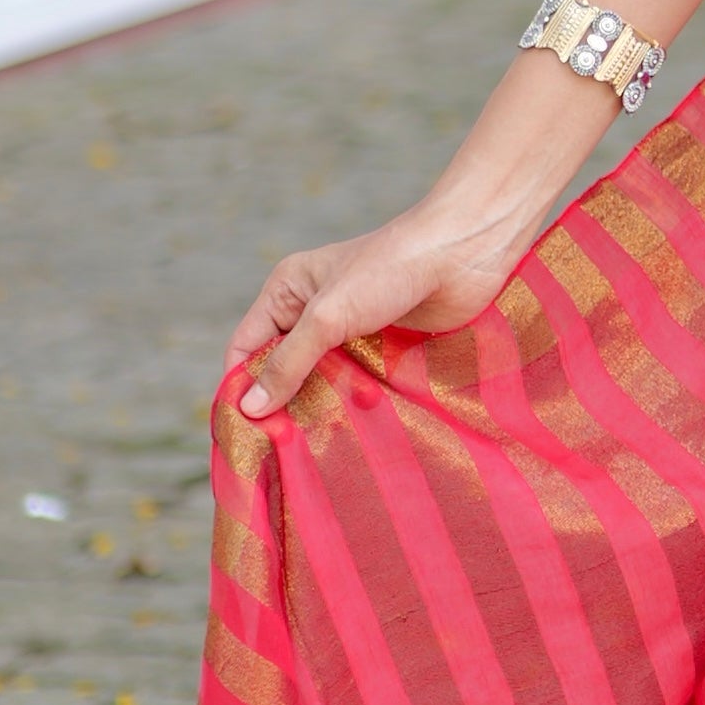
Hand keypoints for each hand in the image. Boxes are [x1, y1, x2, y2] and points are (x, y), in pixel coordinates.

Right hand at [228, 202, 529, 422]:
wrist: (465, 253)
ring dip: (319, 409)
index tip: (240, 431)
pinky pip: (359, 384)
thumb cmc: (390, 270)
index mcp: (289, 290)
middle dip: (281, 404)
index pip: (246, 345)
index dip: (239, 385)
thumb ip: (290, 362)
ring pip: (323, 380)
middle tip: (277, 451)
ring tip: (312, 450)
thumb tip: (250, 408)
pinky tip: (351, 436)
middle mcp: (315, 311)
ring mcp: (353, 331)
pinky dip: (353, 406)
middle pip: (284, 367)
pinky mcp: (387, 348)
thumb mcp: (329, 316)